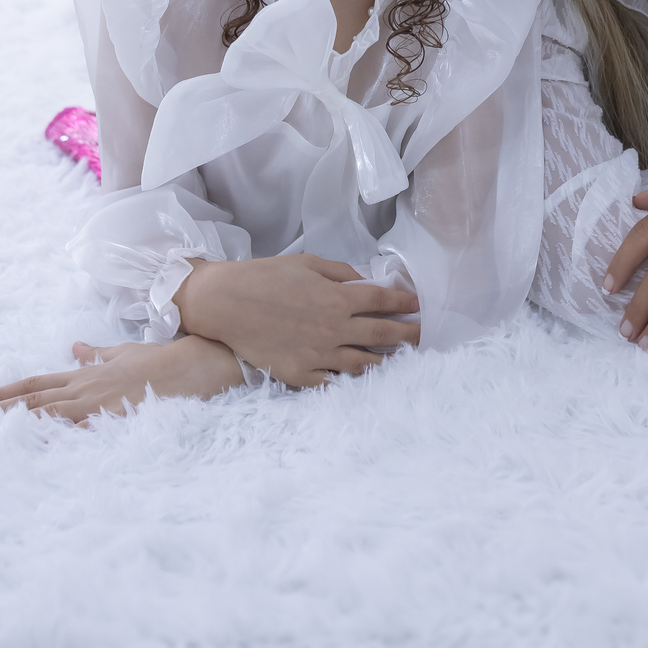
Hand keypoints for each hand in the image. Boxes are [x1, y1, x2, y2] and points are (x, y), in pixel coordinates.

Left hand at [0, 335, 243, 423]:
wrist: (190, 367)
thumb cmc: (158, 360)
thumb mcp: (122, 353)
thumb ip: (95, 353)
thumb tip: (75, 346)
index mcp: (86, 374)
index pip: (39, 382)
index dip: (11, 391)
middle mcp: (86, 388)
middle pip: (38, 399)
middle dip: (6, 407)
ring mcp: (99, 404)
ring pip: (51, 414)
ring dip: (22, 421)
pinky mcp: (115, 418)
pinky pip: (81, 431)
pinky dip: (59, 438)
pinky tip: (40, 446)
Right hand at [175, 253, 420, 387]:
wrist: (225, 303)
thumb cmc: (266, 276)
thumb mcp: (308, 264)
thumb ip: (341, 274)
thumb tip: (364, 283)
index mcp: (337, 299)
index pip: (381, 301)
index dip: (403, 302)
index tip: (418, 305)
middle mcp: (333, 329)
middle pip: (381, 336)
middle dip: (407, 335)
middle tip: (422, 336)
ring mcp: (318, 356)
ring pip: (362, 364)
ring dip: (384, 362)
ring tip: (399, 361)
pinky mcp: (299, 375)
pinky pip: (332, 383)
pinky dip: (348, 382)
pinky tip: (359, 380)